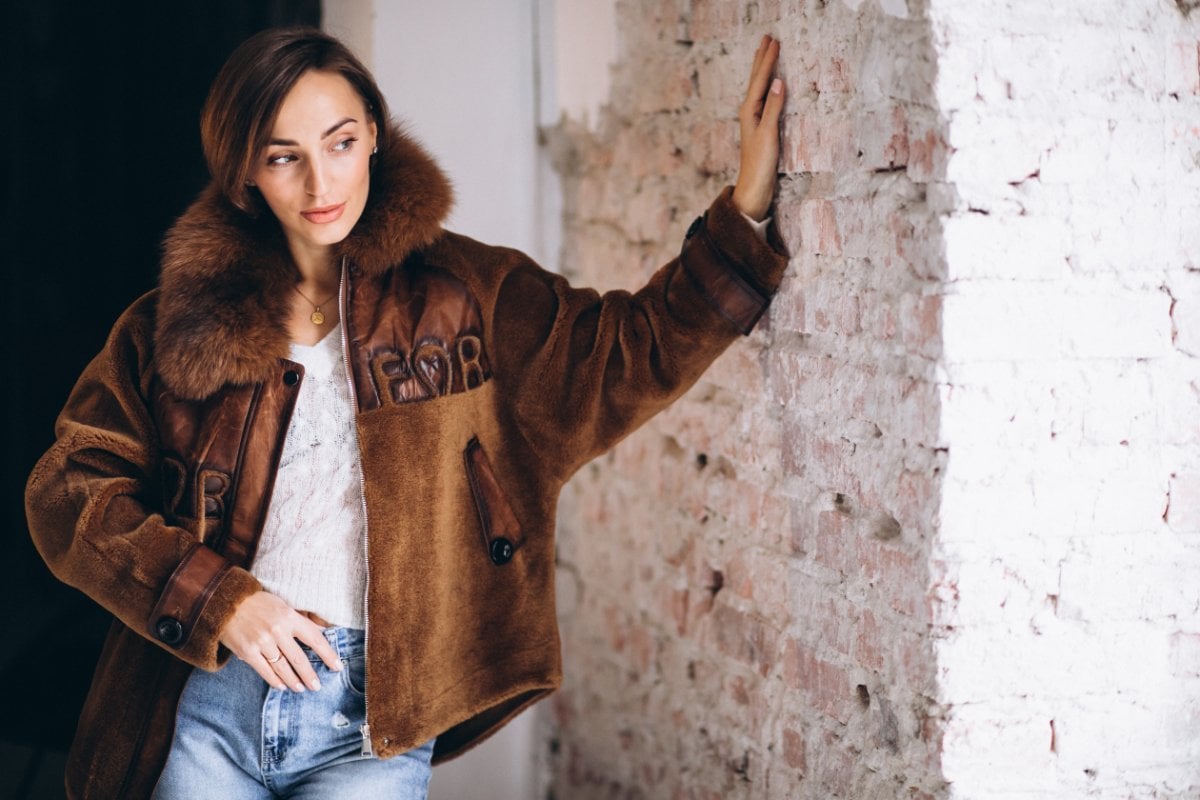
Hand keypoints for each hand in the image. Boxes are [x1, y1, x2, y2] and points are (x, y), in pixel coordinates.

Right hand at [219, 591, 341, 690]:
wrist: (227, 602)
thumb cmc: (260, 604)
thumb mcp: (284, 606)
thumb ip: (302, 619)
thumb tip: (324, 630)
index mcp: (290, 617)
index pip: (315, 638)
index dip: (328, 654)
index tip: (337, 666)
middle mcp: (277, 630)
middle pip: (299, 658)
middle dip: (310, 675)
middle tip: (317, 686)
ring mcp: (262, 642)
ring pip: (282, 668)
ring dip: (293, 681)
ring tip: (301, 688)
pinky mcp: (247, 651)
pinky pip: (264, 671)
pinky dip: (275, 681)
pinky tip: (282, 686)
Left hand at [732, 35, 785, 221]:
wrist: (754, 187)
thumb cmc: (760, 164)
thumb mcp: (768, 134)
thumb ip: (773, 107)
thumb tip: (777, 81)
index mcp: (749, 111)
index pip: (760, 80)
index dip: (768, 60)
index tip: (775, 42)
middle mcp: (749, 113)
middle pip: (756, 80)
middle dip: (762, 59)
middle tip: (767, 38)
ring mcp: (754, 120)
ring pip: (758, 87)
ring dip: (762, 70)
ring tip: (765, 54)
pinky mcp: (760, 127)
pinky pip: (763, 99)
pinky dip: (766, 86)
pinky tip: (769, 85)